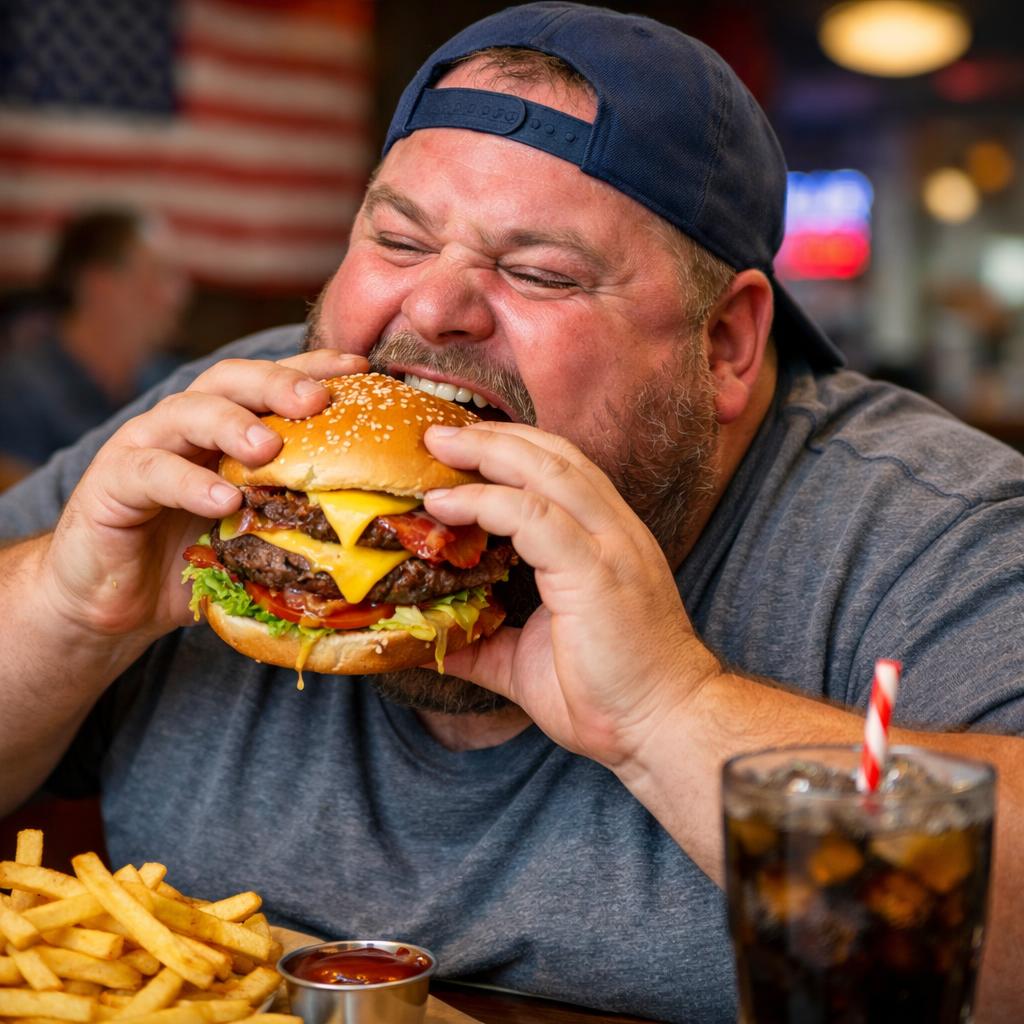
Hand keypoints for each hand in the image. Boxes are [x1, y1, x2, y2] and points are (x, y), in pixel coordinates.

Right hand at [39, 351, 367, 653]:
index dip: (312, 368)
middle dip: (276, 382)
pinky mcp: (111, 483)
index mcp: (225, 427)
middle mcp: (186, 425)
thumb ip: (298, 517)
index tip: (359, 366)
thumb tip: (375, 524)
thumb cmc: (196, 560)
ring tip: (269, 447)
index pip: (270, 384)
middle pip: (230, 379)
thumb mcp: (256, 535)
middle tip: (315, 400)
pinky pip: (152, 472)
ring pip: (188, 412)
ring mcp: (145, 447)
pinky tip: (222, 500)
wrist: (115, 603)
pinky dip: (189, 483)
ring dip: (232, 424)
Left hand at [423, 422, 719, 768]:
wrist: (663, 728)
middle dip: (493, 437)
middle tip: (437, 433)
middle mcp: (613, 531)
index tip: (458, 449)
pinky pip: (536, 517)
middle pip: (553, 456)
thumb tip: (435, 641)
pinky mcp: (596, 573)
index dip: (510, 450)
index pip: (561, 470)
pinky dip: (488, 502)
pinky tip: (447, 506)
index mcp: (605, 541)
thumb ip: (485, 641)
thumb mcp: (529, 661)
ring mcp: (610, 548)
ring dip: (489, 453)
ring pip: (548, 472)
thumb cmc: (606, 695)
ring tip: (438, 447)